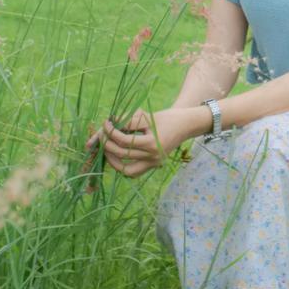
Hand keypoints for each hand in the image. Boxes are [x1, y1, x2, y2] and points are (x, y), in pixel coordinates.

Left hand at [83, 107, 199, 180]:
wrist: (186, 125)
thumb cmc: (168, 118)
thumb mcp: (147, 116)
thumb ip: (129, 121)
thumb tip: (111, 122)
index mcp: (152, 144)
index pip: (124, 141)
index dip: (111, 132)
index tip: (106, 123)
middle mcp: (152, 157)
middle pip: (122, 154)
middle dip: (108, 144)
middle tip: (102, 134)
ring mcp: (153, 164)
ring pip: (126, 170)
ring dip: (113, 160)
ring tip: (106, 149)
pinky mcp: (153, 165)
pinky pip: (134, 172)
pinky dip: (123, 167)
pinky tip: (117, 156)